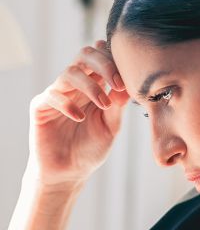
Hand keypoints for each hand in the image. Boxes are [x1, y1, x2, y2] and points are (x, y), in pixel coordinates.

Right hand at [25, 39, 128, 188]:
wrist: (69, 173)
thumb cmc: (90, 149)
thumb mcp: (111, 127)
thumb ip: (117, 105)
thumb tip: (128, 84)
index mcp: (94, 87)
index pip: (101, 59)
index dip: (114, 61)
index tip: (128, 78)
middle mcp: (75, 86)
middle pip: (84, 56)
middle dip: (103, 64)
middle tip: (117, 84)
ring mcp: (57, 94)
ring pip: (70, 72)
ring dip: (90, 86)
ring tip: (103, 105)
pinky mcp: (41, 107)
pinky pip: (52, 95)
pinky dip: (67, 104)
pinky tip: (79, 118)